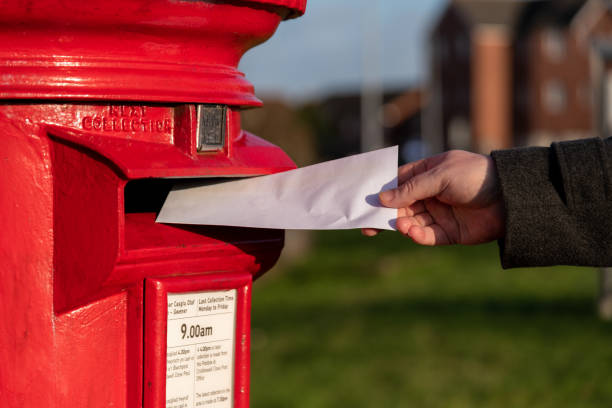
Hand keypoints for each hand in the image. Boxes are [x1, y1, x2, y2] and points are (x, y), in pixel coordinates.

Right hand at [363, 150, 504, 244]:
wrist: (512, 198)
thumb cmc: (476, 176)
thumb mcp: (441, 175)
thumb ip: (412, 188)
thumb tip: (382, 198)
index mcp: (426, 174)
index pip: (397, 183)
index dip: (380, 191)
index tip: (363, 201)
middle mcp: (429, 195)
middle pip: (399, 206)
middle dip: (384, 215)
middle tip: (368, 226)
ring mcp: (438, 214)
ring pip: (410, 222)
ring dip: (402, 225)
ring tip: (401, 225)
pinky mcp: (448, 233)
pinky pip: (426, 236)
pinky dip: (417, 236)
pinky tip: (412, 233)